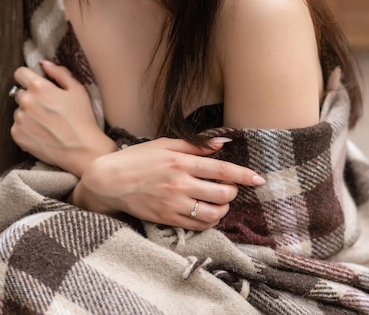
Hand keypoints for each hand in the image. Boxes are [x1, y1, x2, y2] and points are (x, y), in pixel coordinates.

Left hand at [11, 61, 116, 175]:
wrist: (81, 149)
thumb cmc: (82, 118)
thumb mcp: (77, 89)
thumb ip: (59, 72)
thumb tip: (44, 64)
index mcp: (39, 87)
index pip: (20, 73)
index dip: (29, 76)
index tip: (37, 84)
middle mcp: (25, 101)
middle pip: (21, 93)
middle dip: (32, 96)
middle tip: (48, 107)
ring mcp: (20, 120)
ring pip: (19, 110)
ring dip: (29, 113)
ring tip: (47, 122)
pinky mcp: (17, 136)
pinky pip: (17, 126)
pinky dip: (27, 128)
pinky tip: (43, 132)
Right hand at [70, 136, 264, 230]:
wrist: (109, 181)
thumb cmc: (138, 158)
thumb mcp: (165, 144)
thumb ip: (195, 145)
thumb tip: (222, 143)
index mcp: (180, 162)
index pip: (221, 170)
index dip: (243, 175)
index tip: (259, 179)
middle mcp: (180, 184)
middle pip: (222, 193)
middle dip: (232, 191)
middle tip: (230, 188)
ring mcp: (174, 204)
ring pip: (213, 212)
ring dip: (223, 207)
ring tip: (220, 200)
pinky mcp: (167, 219)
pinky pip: (198, 225)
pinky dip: (209, 219)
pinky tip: (206, 211)